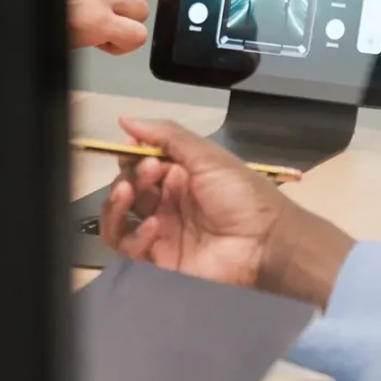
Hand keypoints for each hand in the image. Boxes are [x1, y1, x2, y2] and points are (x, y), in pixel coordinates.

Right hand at [101, 119, 354, 306]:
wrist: (266, 242)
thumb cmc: (241, 194)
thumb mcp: (207, 156)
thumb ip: (166, 135)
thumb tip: (124, 119)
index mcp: (178, 176)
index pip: (138, 164)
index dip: (131, 156)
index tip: (134, 149)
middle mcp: (165, 203)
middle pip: (126, 190)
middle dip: (128, 177)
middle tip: (149, 172)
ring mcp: (161, 233)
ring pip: (117, 220)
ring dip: (114, 205)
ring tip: (128, 194)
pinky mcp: (159, 262)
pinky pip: (129, 249)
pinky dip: (134, 235)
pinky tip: (154, 225)